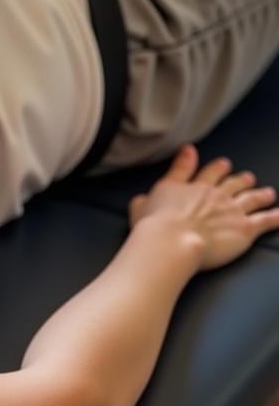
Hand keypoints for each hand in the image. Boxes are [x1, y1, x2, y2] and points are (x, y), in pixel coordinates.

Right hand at [128, 144, 278, 270]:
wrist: (171, 241)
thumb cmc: (152, 227)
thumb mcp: (141, 204)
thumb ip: (145, 197)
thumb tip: (142, 195)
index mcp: (191, 187)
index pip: (207, 172)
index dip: (217, 167)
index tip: (223, 163)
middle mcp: (215, 195)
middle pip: (232, 183)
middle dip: (241, 179)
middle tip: (247, 177)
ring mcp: (232, 210)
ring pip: (251, 198)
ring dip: (261, 194)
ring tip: (267, 193)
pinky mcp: (245, 228)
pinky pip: (266, 221)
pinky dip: (276, 217)